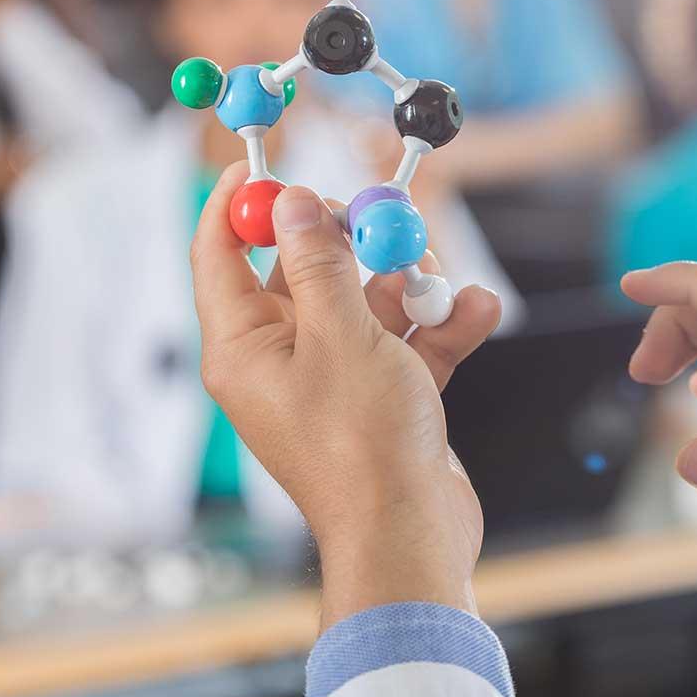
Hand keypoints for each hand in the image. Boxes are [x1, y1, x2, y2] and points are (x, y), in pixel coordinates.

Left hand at [190, 162, 500, 624]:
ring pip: (366, 300)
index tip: (264, 161)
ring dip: (411, 284)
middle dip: (355, 240)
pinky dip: (440, 324)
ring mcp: (335, 378)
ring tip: (442, 281)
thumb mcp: (341, 337)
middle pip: (306, 269)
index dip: (238, 204)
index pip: (219, 256)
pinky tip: (476, 311)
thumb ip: (317, 262)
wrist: (413, 535)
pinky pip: (405, 341)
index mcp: (244, 348)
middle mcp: (282, 359)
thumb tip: (288, 201)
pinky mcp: (383, 395)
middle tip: (385, 217)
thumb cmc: (363, 446)